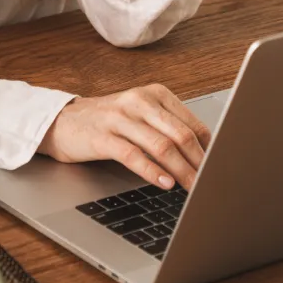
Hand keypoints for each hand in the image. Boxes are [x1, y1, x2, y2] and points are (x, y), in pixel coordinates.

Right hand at [36, 84, 211, 190]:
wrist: (63, 121)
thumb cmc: (108, 122)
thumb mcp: (141, 117)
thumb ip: (168, 129)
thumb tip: (204, 155)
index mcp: (155, 94)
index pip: (192, 123)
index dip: (209, 148)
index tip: (219, 167)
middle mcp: (139, 101)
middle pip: (180, 134)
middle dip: (200, 162)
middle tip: (212, 183)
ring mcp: (120, 118)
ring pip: (161, 146)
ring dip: (182, 171)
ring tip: (194, 188)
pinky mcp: (103, 137)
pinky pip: (133, 156)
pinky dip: (153, 172)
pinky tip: (165, 184)